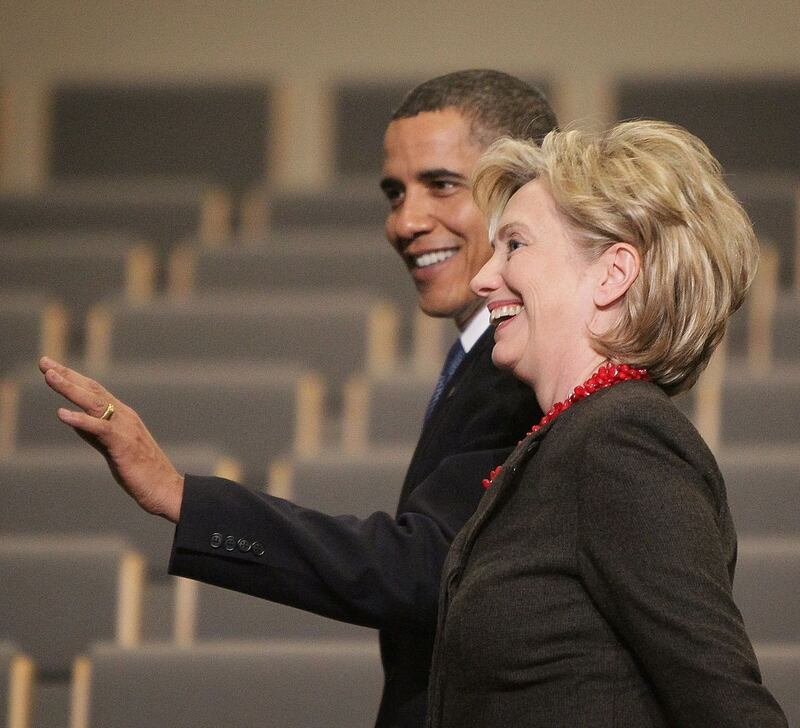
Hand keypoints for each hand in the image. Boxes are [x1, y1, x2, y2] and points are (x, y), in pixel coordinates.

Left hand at [39, 356, 183, 521]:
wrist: (166, 490)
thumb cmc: (142, 473)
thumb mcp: (113, 448)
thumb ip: (93, 433)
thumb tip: (72, 417)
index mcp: (124, 416)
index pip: (94, 391)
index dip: (72, 378)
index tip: (51, 367)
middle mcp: (125, 416)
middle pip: (92, 390)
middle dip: (67, 375)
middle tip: (44, 362)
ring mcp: (126, 428)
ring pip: (94, 403)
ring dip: (70, 388)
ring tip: (49, 376)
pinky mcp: (124, 444)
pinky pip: (100, 428)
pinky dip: (80, 420)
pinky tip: (62, 413)